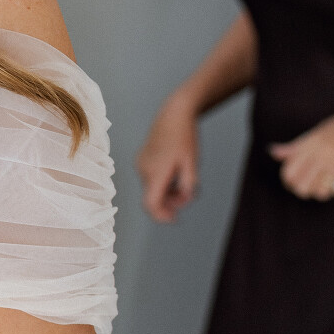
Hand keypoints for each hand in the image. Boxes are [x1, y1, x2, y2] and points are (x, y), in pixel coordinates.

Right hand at [135, 96, 199, 221]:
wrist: (174, 113)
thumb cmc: (185, 137)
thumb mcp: (192, 162)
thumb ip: (189, 184)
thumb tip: (185, 199)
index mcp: (156, 173)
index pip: (151, 204)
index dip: (161, 216)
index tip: (174, 219)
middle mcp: (144, 170)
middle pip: (153, 197)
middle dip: (169, 202)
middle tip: (188, 196)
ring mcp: (141, 164)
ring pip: (151, 187)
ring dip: (166, 191)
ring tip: (183, 183)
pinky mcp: (141, 159)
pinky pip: (150, 177)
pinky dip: (161, 181)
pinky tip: (174, 171)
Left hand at [269, 98, 333, 200]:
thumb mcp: (319, 131)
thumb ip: (296, 146)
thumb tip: (273, 152)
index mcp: (311, 143)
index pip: (289, 174)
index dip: (290, 181)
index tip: (297, 180)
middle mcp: (322, 155)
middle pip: (302, 189)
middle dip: (306, 189)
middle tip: (314, 183)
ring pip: (320, 194)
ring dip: (325, 190)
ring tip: (332, 179)